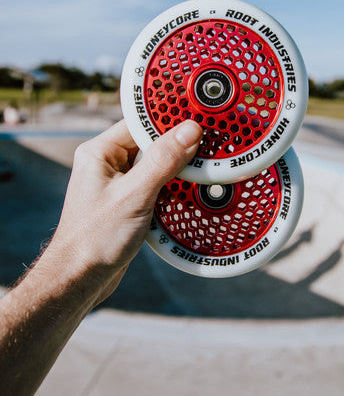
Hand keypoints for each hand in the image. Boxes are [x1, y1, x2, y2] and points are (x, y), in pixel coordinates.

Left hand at [49, 118, 202, 303]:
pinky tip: (193, 188)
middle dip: (179, 144)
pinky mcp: (129, 202)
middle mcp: (108, 164)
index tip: (197, 116)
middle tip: (210, 140)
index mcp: (100, 152)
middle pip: (151, 143)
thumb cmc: (94, 239)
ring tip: (207, 163)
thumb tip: (189, 131)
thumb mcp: (133, 196)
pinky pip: (157, 184)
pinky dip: (174, 186)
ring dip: (178, 167)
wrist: (80, 279)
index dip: (168, 119)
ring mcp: (119, 184)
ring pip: (157, 165)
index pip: (139, 124)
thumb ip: (162, 162)